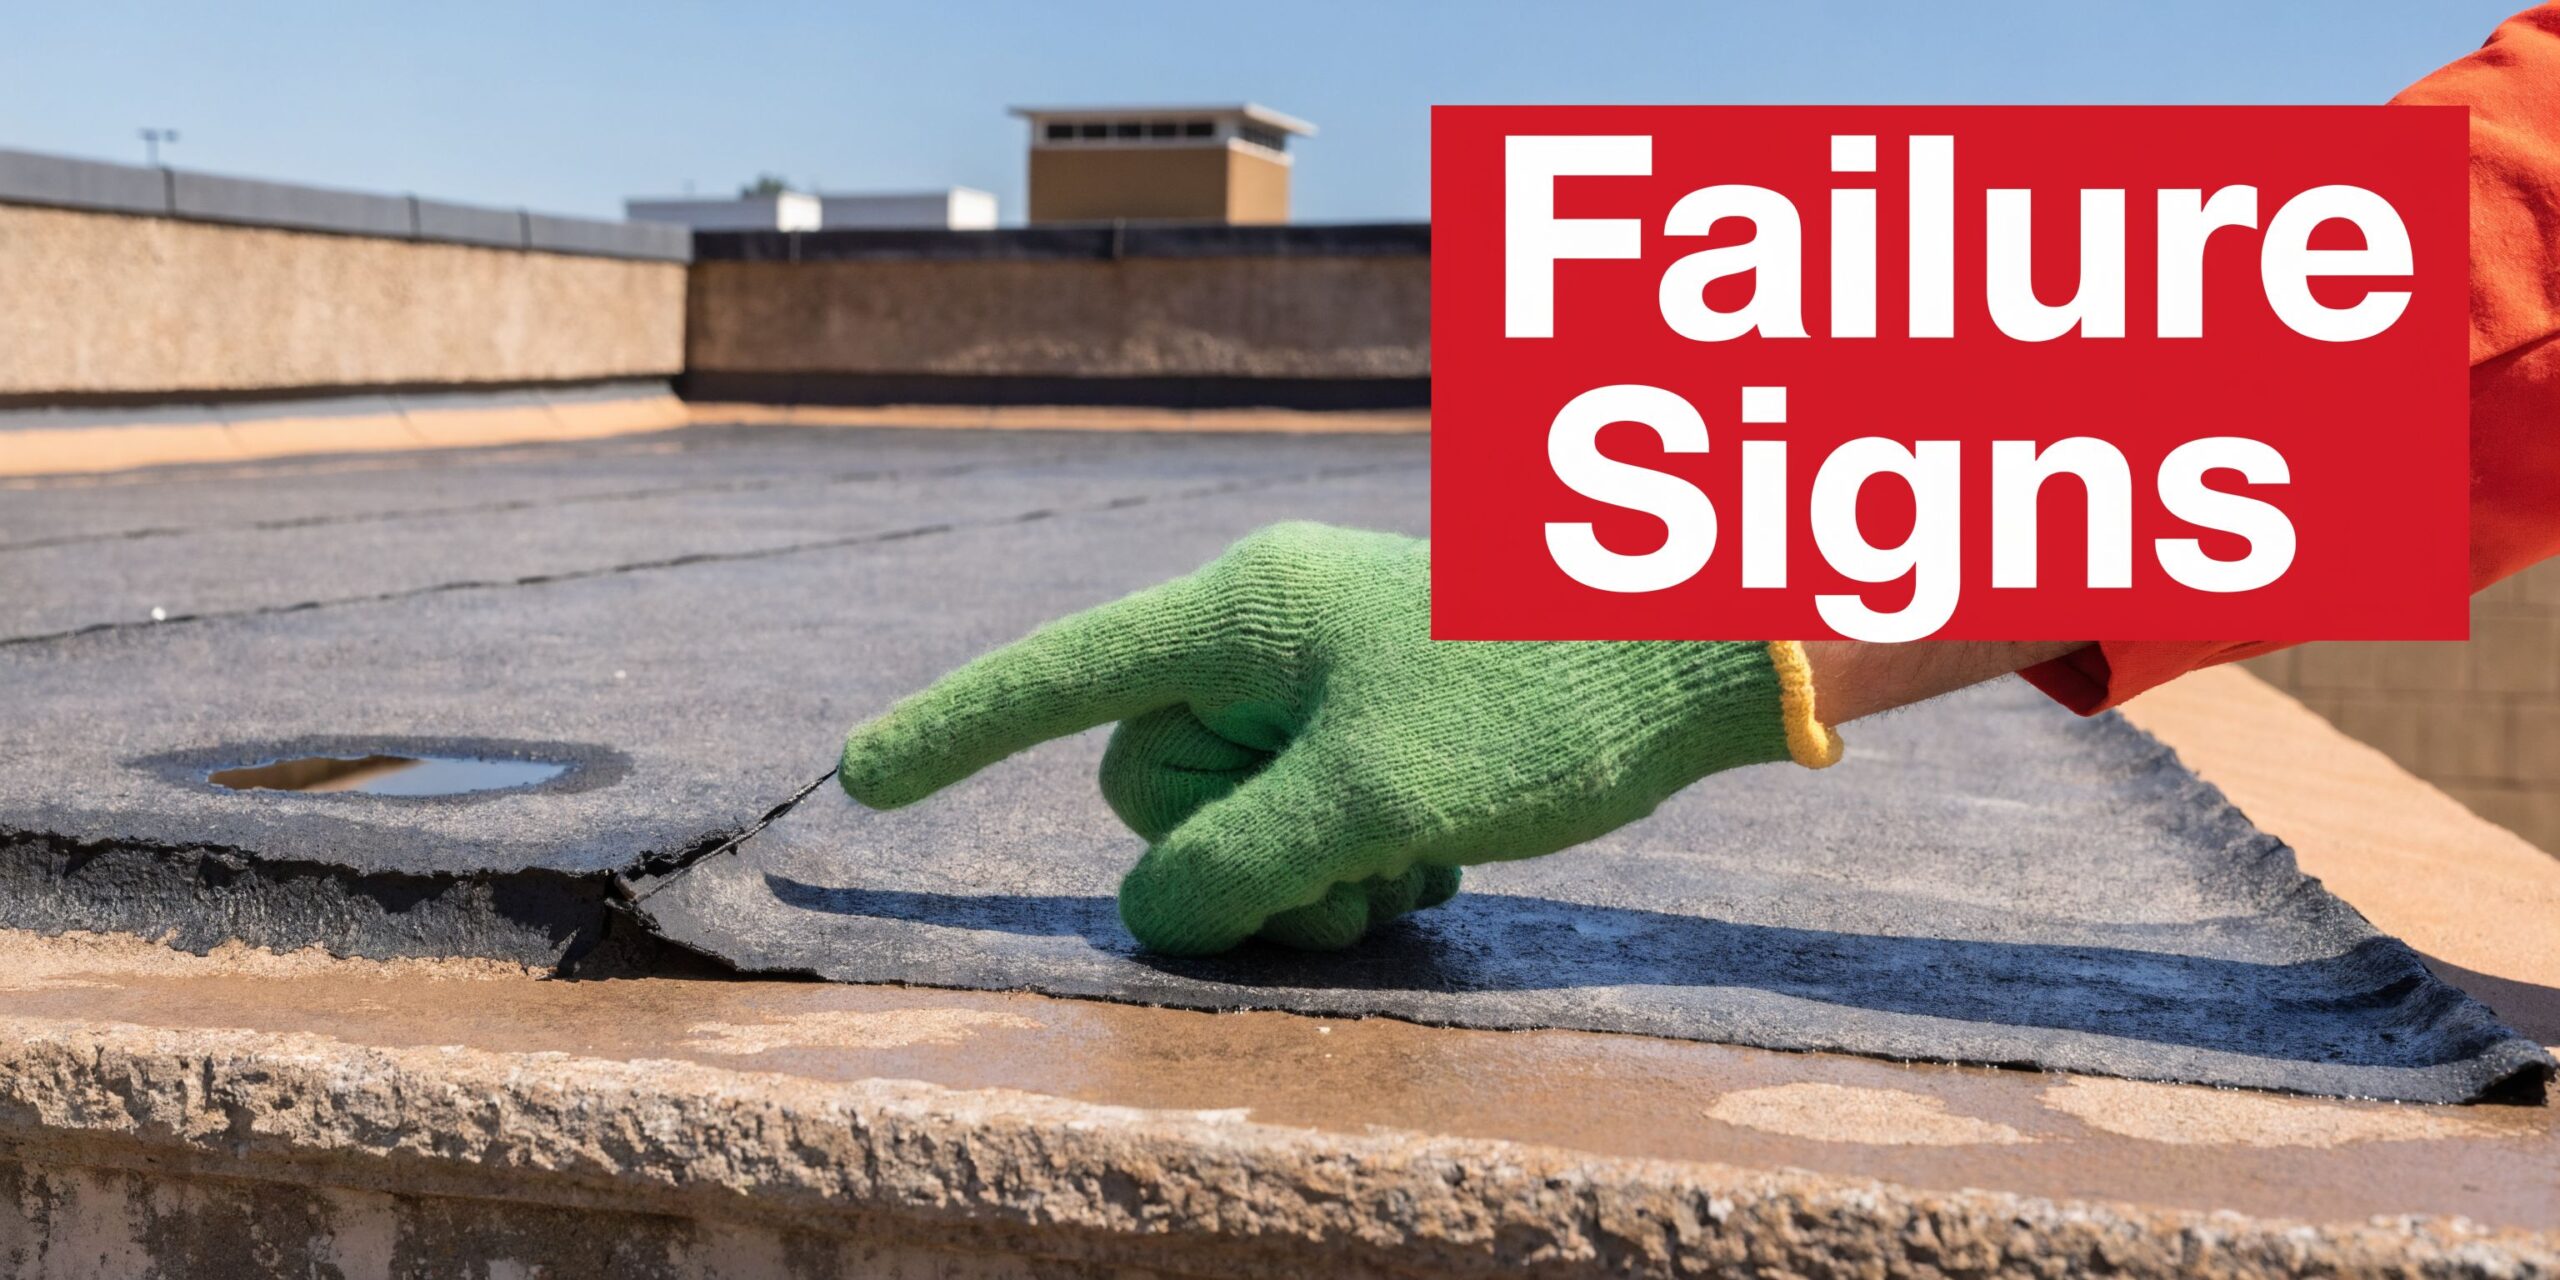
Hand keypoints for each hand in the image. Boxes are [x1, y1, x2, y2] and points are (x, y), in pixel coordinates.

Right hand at [840, 522, 1839, 955]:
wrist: (1699, 654)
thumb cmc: (1532, 707)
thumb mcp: (1368, 800)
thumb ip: (1232, 865)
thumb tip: (1152, 914)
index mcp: (1240, 611)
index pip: (1063, 677)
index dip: (957, 729)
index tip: (863, 779)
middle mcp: (1266, 627)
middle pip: (1157, 776)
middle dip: (1230, 851)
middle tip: (1338, 879)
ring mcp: (1324, 667)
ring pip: (1235, 808)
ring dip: (1303, 869)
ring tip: (1405, 870)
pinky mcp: (1378, 708)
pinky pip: (1303, 805)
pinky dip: (1351, 853)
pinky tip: (1432, 859)